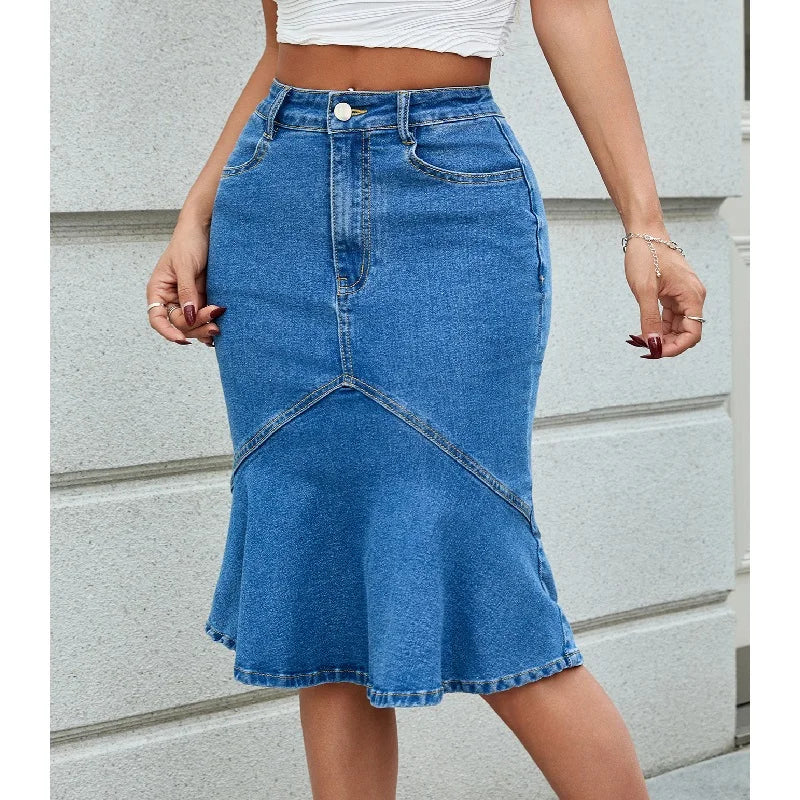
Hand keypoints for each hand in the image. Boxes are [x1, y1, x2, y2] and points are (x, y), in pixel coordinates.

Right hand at [145, 220, 225, 346]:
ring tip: (219, 328)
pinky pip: (204, 318)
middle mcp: (171, 298)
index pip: (157, 318)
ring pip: (193, 324)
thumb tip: (189, 317)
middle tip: (214, 323)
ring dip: (204, 329)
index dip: (167, 331)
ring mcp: (187, 300)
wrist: (206, 229)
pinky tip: (219, 329)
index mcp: (159, 290)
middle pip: (179, 324)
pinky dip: (210, 324)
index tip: (181, 338)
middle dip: (195, 326)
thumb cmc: (189, 242)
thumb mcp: (186, 266)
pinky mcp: (202, 298)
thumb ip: (187, 292)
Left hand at [623, 231, 706, 358]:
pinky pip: (669, 318)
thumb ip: (649, 318)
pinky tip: (643, 331)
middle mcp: (692, 297)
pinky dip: (657, 326)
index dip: (676, 347)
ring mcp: (683, 296)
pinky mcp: (673, 295)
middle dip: (667, 343)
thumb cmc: (646, 256)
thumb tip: (653, 343)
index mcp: (692, 296)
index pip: (693, 333)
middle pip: (686, 332)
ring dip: (661, 337)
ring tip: (640, 340)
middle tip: (644, 348)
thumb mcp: (644, 290)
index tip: (655, 352)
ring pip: (677, 327)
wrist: (644, 234)